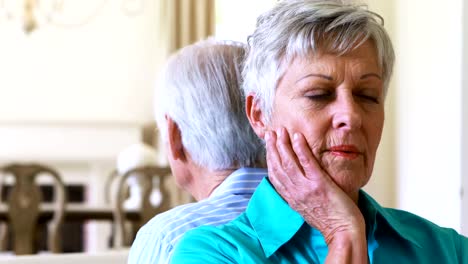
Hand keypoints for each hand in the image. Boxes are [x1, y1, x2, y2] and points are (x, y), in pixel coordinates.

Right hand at [265, 128, 367, 262]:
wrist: (343, 233)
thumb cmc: (330, 221)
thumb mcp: (308, 208)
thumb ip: (300, 194)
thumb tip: (296, 184)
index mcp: (291, 198)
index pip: (275, 175)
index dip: (270, 158)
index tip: (268, 145)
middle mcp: (295, 192)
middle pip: (278, 166)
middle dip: (273, 147)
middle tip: (271, 133)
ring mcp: (306, 188)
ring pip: (289, 163)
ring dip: (283, 145)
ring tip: (281, 131)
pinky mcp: (320, 185)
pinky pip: (307, 163)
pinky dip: (301, 149)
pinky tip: (297, 137)